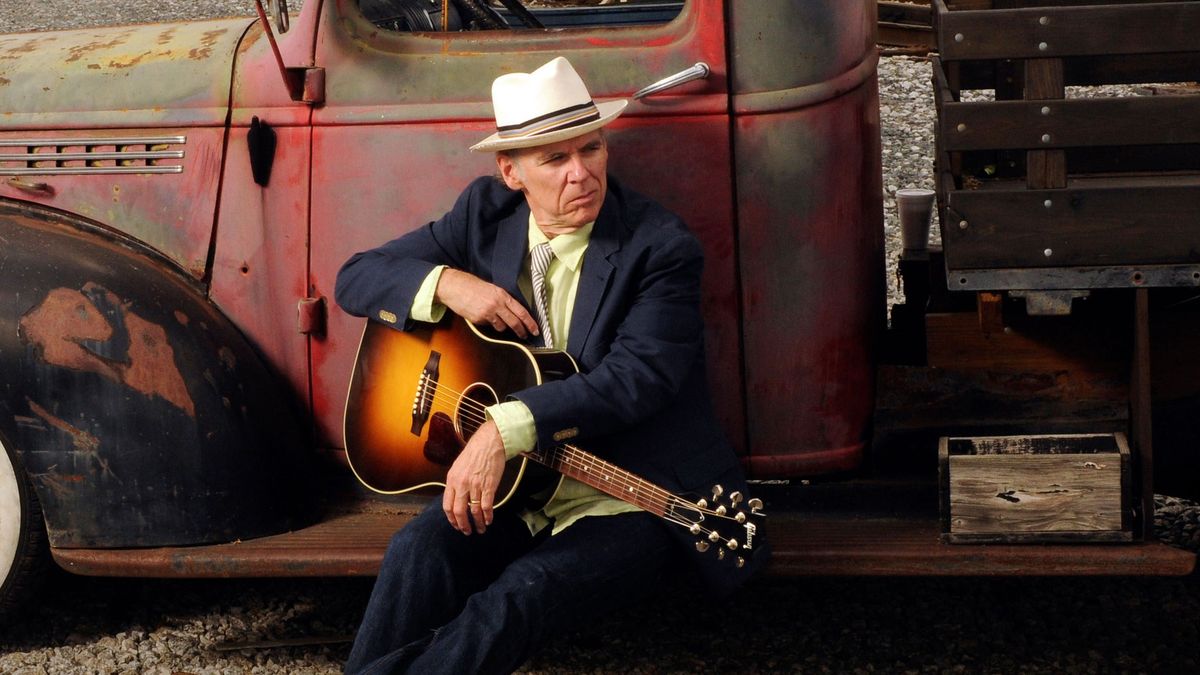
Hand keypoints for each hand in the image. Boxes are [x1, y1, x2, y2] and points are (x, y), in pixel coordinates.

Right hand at [436, 268, 539, 338]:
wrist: (453, 286)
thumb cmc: (472, 285)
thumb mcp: (492, 288)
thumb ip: (502, 300)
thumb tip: (512, 312)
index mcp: (502, 295)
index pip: (521, 311)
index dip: (530, 322)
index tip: (535, 330)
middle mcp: (496, 304)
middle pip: (514, 322)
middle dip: (521, 331)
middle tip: (525, 336)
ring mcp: (487, 313)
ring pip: (501, 327)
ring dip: (502, 326)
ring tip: (496, 320)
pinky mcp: (478, 320)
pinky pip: (488, 325)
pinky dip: (488, 323)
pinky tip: (482, 315)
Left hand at [443, 419, 506, 534]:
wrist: (489, 442)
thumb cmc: (474, 453)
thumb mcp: (458, 467)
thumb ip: (456, 483)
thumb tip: (456, 498)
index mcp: (452, 480)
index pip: (447, 505)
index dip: (451, 519)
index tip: (456, 525)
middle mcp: (461, 484)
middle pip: (459, 511)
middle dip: (463, 525)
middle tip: (467, 531)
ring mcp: (475, 485)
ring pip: (473, 511)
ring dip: (477, 523)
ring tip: (480, 529)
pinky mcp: (489, 485)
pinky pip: (486, 506)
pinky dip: (487, 516)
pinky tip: (489, 520)